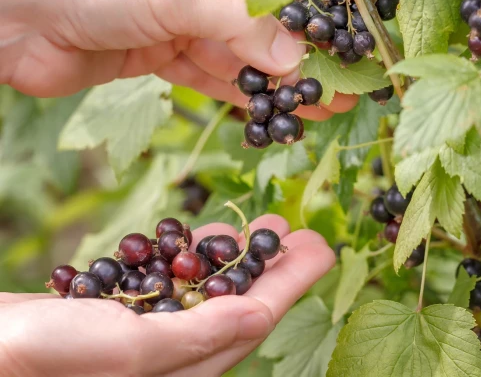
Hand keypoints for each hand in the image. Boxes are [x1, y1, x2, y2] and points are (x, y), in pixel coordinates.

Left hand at [0, 0, 355, 119]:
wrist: (14, 21)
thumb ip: (240, 26)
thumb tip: (298, 61)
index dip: (316, 6)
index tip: (350, 36)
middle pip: (267, 21)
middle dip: (305, 54)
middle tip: (346, 83)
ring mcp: (185, 20)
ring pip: (246, 55)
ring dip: (282, 83)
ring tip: (325, 106)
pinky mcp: (167, 56)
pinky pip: (217, 79)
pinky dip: (246, 98)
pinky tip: (278, 114)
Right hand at [0, 215, 334, 376]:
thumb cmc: (49, 358)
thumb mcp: (131, 349)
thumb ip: (198, 335)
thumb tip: (261, 313)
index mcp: (188, 367)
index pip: (257, 318)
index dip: (294, 281)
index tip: (323, 244)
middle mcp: (178, 354)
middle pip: (241, 301)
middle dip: (273, 265)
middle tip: (298, 229)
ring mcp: (153, 332)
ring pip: (211, 289)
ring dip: (239, 257)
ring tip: (266, 226)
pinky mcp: (128, 313)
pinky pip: (176, 282)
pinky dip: (195, 257)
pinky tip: (206, 238)